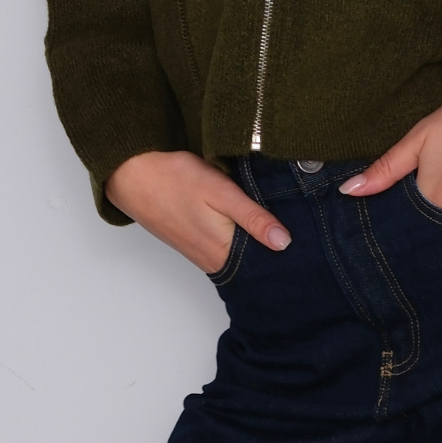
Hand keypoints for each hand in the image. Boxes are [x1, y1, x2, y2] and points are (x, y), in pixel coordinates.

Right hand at [104, 150, 291, 271]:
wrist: (133, 175)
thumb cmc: (175, 179)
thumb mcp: (221, 192)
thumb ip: (253, 217)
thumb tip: (284, 243)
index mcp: (222, 251)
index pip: (264, 266)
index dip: (287, 259)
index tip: (308, 249)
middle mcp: (212, 259)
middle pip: (253, 264)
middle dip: (275, 253)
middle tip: (302, 237)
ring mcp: (201, 252)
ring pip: (241, 256)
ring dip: (258, 246)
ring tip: (284, 229)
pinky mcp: (194, 241)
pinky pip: (226, 248)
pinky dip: (242, 240)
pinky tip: (252, 226)